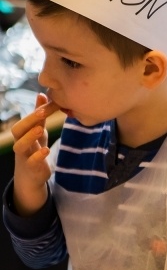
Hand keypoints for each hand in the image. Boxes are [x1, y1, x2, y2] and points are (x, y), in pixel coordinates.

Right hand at [11, 93, 60, 215]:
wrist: (32, 175)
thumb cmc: (35, 148)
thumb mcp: (38, 131)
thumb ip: (40, 116)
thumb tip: (42, 94)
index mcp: (23, 134)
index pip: (24, 121)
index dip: (34, 113)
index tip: (47, 104)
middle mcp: (21, 143)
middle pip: (17, 131)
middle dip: (28, 121)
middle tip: (42, 113)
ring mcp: (25, 156)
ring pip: (19, 146)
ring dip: (29, 137)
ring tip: (40, 130)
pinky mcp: (32, 168)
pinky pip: (31, 162)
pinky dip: (38, 156)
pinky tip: (46, 150)